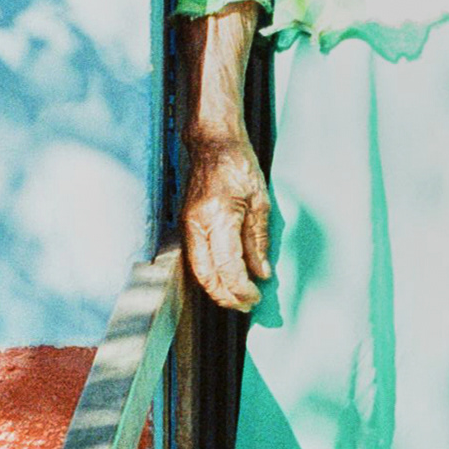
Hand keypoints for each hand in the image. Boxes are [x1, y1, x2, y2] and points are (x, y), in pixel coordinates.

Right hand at [182, 133, 271, 312]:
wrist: (213, 142)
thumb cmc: (239, 165)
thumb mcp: (260, 201)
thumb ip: (258, 240)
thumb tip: (261, 272)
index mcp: (219, 216)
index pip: (227, 265)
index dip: (241, 287)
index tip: (255, 297)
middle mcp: (198, 224)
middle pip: (206, 275)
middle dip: (226, 296)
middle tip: (247, 305)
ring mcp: (188, 224)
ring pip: (197, 270)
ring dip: (216, 288)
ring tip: (237, 298)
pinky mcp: (186, 223)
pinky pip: (195, 257)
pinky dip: (209, 274)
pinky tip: (224, 279)